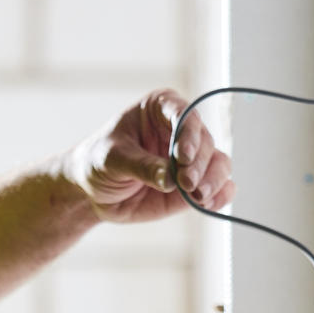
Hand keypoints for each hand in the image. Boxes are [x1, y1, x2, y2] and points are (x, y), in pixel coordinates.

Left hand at [62, 88, 234, 223]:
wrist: (93, 191)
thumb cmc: (98, 162)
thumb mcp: (112, 159)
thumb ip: (142, 166)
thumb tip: (170, 179)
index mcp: (161, 108)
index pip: (185, 114)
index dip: (188, 135)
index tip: (182, 157)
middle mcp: (182, 130)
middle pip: (206, 141)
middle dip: (199, 164)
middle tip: (186, 184)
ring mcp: (192, 159)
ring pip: (219, 164)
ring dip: (214, 181)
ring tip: (198, 196)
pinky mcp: (196, 184)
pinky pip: (219, 188)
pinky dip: (220, 196)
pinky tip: (210, 204)